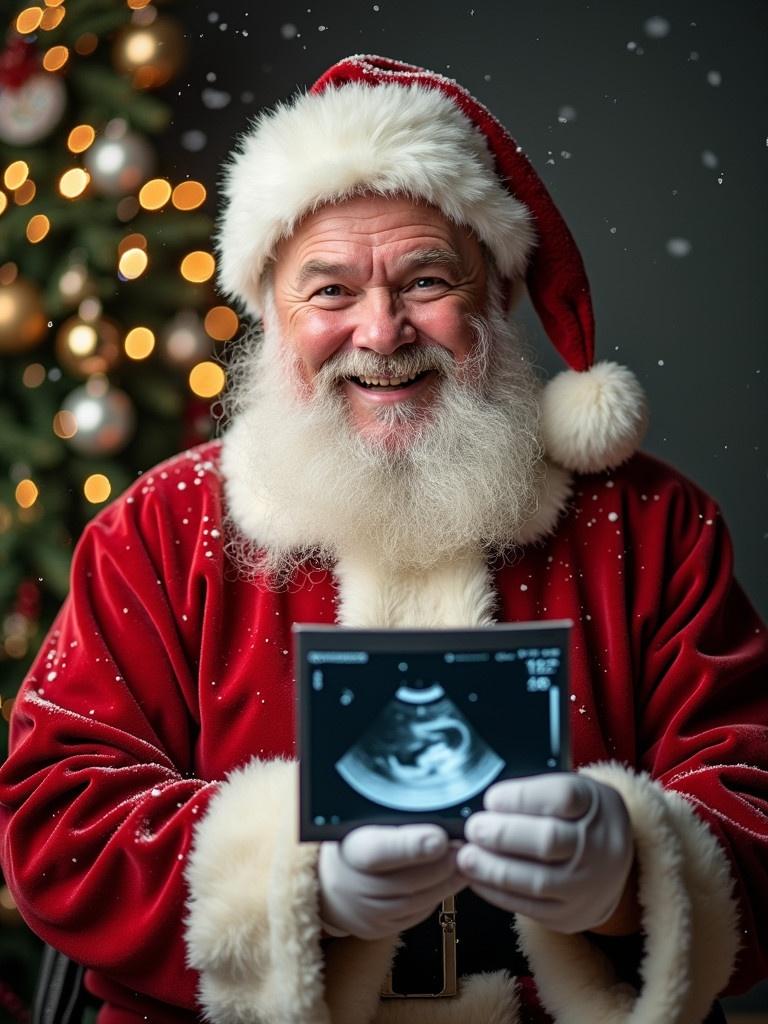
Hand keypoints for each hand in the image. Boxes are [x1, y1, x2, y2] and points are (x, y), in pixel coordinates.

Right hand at [318, 824, 463, 939]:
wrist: (329, 886)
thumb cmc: (353, 843)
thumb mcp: (362, 820)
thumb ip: (393, 815)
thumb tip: (433, 802)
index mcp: (348, 850)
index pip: (378, 852)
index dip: (411, 847)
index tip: (441, 838)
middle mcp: (354, 886)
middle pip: (407, 880)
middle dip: (443, 863)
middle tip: (468, 845)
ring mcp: (368, 912)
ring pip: (418, 899)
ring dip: (449, 880)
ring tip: (468, 860)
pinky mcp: (381, 928)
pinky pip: (418, 912)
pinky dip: (440, 894)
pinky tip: (453, 877)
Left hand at [457, 773, 633, 933]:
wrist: (614, 862)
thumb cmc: (579, 817)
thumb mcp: (572, 789)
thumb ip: (535, 791)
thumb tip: (485, 800)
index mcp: (594, 804)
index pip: (563, 797)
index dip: (522, 797)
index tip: (491, 798)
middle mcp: (597, 845)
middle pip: (549, 840)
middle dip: (503, 835)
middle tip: (474, 828)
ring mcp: (586, 884)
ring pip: (537, 880)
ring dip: (494, 868)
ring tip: (466, 856)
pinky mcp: (570, 915)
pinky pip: (530, 908)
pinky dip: (497, 893)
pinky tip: (476, 878)